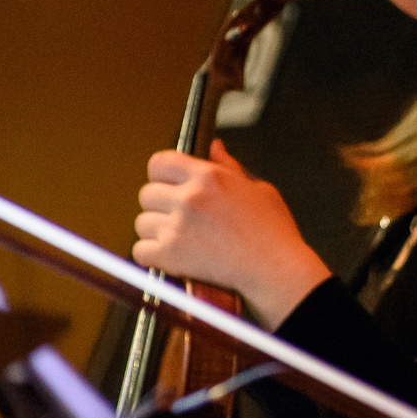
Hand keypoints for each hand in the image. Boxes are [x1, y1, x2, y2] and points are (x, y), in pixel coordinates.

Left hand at [133, 140, 327, 327]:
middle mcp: (190, 198)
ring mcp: (178, 226)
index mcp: (209, 176)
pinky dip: (152, 255)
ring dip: (157, 231)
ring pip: (142, 223)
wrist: (276, 270)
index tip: (169, 185)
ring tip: (181, 239)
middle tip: (180, 218)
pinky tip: (173, 256)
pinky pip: (140, 250)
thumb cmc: (273, 232)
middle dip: (160, 205)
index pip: (159, 163)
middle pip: (146, 194)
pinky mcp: (170, 255)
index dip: (162, 175)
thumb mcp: (258, 189)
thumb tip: (214, 147)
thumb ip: (229, 167)